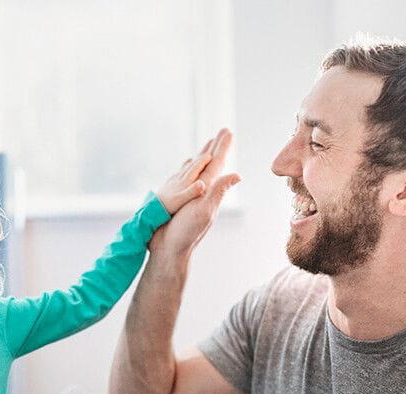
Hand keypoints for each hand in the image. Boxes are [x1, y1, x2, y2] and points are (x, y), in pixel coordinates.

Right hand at [150, 129, 240, 254]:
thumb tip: (237, 175)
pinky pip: (184, 181)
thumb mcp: (204, 211)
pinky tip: (188, 170)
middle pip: (210, 165)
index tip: (227, 131)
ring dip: (203, 157)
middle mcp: (201, 193)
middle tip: (222, 131)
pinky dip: (188, 171)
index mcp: (207, 192)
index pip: (217, 164)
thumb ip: (218, 192)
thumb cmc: (185, 233)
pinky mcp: (179, 203)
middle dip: (216, 147)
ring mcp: (190, 198)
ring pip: (197, 172)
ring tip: (207, 146)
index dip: (222, 147)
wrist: (168, 250)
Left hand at [155, 140, 216, 214]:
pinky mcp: (173, 181)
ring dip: (198, 157)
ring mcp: (177, 178)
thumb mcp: (182, 200)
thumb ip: (192, 191)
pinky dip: (189, 164)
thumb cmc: (169, 205)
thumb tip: (202, 184)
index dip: (205, 160)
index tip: (213, 153)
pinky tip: (189, 162)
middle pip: (195, 162)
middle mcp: (181, 177)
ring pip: (189, 165)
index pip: (197, 167)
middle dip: (205, 152)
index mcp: (186, 181)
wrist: (152, 208)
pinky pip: (183, 169)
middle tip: (214, 140)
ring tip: (205, 151)